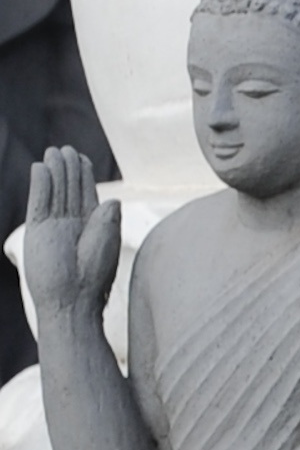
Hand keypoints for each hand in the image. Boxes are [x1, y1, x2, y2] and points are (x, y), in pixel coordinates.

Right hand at [19, 145, 117, 328]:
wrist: (71, 301)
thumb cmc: (94, 276)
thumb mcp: (106, 242)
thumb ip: (107, 219)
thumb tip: (112, 199)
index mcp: (91, 226)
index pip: (85, 194)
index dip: (84, 175)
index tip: (83, 158)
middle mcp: (71, 224)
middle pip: (69, 188)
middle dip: (68, 168)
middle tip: (66, 148)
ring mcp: (53, 227)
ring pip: (54, 191)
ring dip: (54, 171)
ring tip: (53, 151)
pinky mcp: (38, 232)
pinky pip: (39, 202)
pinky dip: (40, 184)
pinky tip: (40, 168)